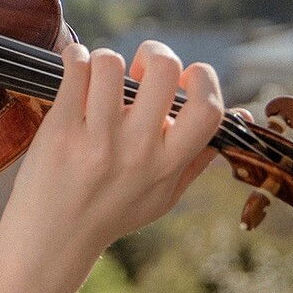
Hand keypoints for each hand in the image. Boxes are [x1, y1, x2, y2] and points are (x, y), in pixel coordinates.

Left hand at [1, 41, 225, 259]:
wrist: (53, 238)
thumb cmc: (111, 212)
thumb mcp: (164, 196)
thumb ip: (198, 157)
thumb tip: (238, 114)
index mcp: (169, 163)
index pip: (208, 109)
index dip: (202, 78)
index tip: (184, 77)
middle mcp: (138, 150)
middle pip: (163, 69)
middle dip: (153, 53)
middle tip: (138, 69)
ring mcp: (98, 139)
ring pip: (111, 63)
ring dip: (106, 59)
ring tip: (99, 77)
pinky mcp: (61, 130)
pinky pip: (75, 69)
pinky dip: (75, 55)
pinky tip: (75, 65)